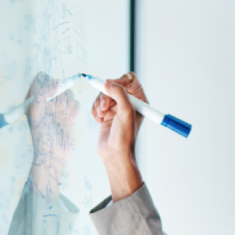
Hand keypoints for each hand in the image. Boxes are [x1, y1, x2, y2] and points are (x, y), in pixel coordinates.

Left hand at [27, 72, 78, 197]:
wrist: (53, 153)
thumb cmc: (41, 135)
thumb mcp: (36, 111)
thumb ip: (42, 93)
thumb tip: (54, 81)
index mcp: (33, 98)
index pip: (41, 79)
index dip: (48, 81)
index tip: (53, 90)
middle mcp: (46, 101)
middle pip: (58, 84)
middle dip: (60, 95)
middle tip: (58, 107)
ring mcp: (58, 108)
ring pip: (69, 93)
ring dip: (68, 103)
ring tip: (63, 115)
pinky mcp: (69, 114)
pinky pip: (76, 103)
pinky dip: (74, 110)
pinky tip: (69, 119)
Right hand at [91, 72, 144, 199]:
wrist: (114, 154)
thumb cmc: (124, 136)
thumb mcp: (126, 112)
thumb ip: (120, 94)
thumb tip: (109, 83)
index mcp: (139, 101)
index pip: (130, 80)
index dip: (119, 80)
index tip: (111, 87)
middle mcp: (128, 103)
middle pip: (113, 86)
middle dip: (106, 95)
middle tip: (105, 107)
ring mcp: (116, 108)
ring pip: (103, 95)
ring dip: (99, 104)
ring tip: (101, 116)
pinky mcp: (106, 114)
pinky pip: (96, 104)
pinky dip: (95, 110)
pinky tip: (98, 120)